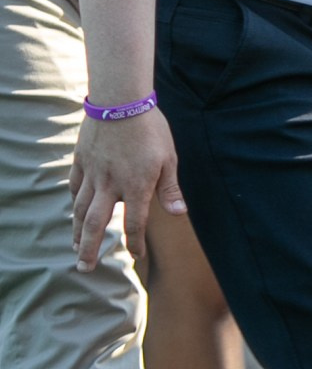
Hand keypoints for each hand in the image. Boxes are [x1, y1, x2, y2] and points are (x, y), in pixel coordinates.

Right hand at [71, 106, 182, 273]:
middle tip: (86, 268)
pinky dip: (75, 202)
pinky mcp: (81, 160)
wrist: (120, 100)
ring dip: (77, 231)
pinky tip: (75, 211)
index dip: (136, 243)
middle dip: (90, 249)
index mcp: (135, 186)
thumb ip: (170, 189)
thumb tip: (180, 214)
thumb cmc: (151, 128)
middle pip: (95, 224)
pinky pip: (75, 187)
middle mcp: (110, 185)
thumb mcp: (168, 158)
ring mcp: (92, 173)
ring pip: (80, 209)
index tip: (137, 255)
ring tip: (76, 248)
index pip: (134, 224)